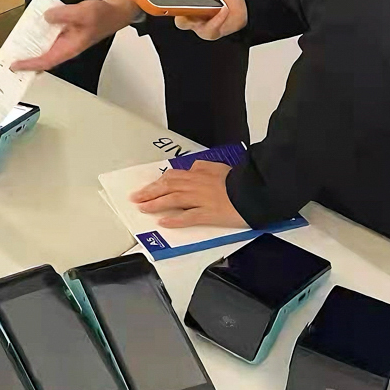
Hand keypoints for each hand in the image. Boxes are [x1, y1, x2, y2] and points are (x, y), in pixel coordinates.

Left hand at [12, 0, 138, 71]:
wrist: (113, 11)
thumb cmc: (101, 15)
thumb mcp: (83, 12)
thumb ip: (64, 15)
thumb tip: (46, 17)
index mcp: (70, 48)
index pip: (46, 61)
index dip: (30, 64)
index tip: (15, 65)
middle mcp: (65, 47)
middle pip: (42, 58)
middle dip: (26, 61)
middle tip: (8, 60)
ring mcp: (64, 40)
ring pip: (44, 47)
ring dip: (30, 48)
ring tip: (14, 47)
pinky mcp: (64, 32)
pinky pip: (47, 36)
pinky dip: (37, 34)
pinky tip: (28, 28)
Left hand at [129, 161, 246, 228]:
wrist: (254, 190)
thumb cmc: (239, 180)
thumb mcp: (219, 167)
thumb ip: (203, 167)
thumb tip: (193, 168)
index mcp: (198, 173)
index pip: (171, 177)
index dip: (156, 183)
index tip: (146, 188)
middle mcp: (195, 184)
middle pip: (167, 187)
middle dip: (149, 193)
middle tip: (136, 199)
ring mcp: (200, 199)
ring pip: (172, 200)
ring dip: (156, 204)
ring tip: (144, 208)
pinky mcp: (208, 213)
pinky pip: (187, 216)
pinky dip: (174, 219)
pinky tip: (163, 222)